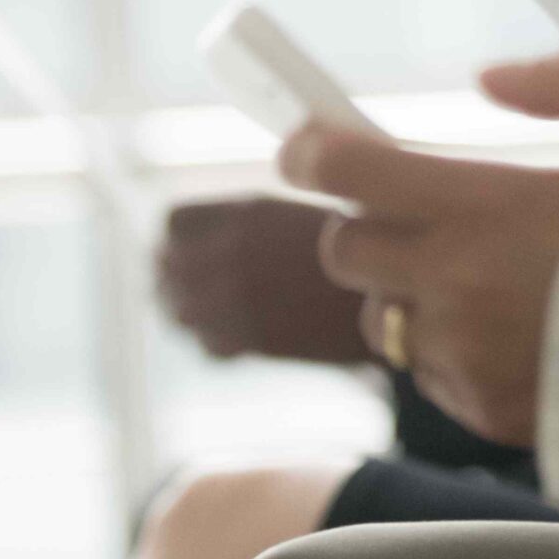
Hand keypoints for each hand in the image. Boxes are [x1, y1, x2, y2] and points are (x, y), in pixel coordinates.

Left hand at [155, 195, 368, 364]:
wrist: (393, 296)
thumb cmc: (355, 247)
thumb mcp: (293, 213)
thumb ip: (243, 220)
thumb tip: (196, 234)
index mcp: (245, 213)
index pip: (173, 222)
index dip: (178, 234)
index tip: (186, 243)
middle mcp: (232, 255)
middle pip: (166, 268)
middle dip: (172, 273)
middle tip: (184, 280)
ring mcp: (237, 301)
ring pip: (177, 311)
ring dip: (186, 309)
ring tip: (207, 308)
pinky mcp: (251, 342)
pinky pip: (207, 345)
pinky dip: (213, 341)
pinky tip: (234, 331)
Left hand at [281, 48, 558, 445]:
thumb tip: (492, 76)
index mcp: (491, 207)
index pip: (348, 174)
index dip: (311, 150)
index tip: (306, 142)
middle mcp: (461, 287)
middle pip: (345, 250)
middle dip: (365, 224)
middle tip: (417, 210)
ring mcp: (468, 358)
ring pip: (385, 320)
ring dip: (409, 293)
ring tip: (481, 278)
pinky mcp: (487, 413)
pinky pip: (432, 376)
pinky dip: (452, 351)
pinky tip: (514, 332)